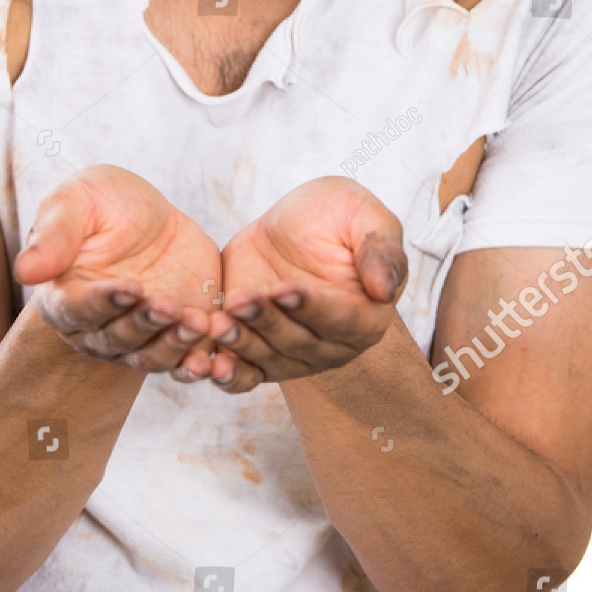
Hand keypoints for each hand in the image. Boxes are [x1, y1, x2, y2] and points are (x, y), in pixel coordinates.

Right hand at [15, 165, 219, 378]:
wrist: (153, 220)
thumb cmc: (104, 205)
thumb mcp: (79, 201)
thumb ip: (55, 234)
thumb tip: (25, 270)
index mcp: (65, 295)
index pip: (79, 309)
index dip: (103, 302)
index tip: (129, 287)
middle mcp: (97, 328)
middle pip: (117, 338)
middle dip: (144, 322)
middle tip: (167, 303)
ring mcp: (138, 340)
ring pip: (151, 356)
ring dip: (174, 345)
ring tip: (197, 323)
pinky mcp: (175, 341)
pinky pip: (184, 364)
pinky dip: (198, 365)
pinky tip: (214, 359)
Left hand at [211, 177, 407, 393]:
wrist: (292, 223)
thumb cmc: (335, 215)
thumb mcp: (363, 216)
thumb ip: (380, 249)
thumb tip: (386, 289)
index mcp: (366, 315)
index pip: (342, 320)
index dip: (312, 308)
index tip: (284, 289)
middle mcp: (333, 344)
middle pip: (299, 343)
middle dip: (266, 322)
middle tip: (238, 301)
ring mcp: (295, 354)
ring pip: (268, 359)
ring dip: (241, 344)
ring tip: (217, 323)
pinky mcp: (259, 352)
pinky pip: (244, 375)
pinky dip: (226, 375)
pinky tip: (205, 367)